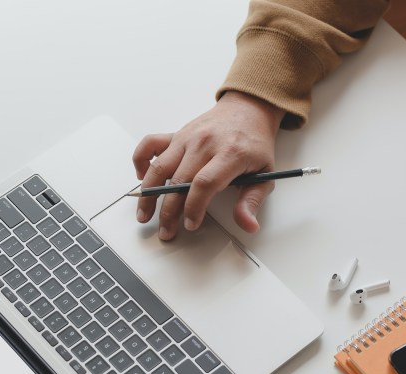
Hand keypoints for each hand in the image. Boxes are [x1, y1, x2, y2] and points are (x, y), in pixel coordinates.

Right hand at [132, 91, 283, 239]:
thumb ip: (253, 200)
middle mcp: (205, 143)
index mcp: (230, 153)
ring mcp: (187, 137)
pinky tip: (142, 178)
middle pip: (179, 180)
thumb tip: (248, 225)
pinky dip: (140, 160)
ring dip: (148, 193)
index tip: (191, 224)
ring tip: (144, 214)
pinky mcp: (177, 134)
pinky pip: (150, 144)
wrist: (248, 110)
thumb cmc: (254, 143)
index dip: (194, 207)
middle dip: (169, 211)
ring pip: (160, 167)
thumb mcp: (265, 173)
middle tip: (166, 231)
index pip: (205, 183)